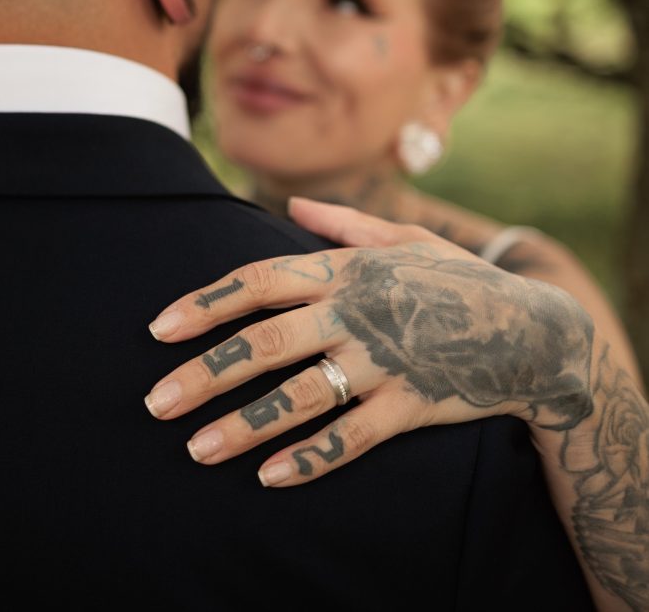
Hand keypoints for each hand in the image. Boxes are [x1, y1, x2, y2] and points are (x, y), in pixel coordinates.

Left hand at [144, 198, 594, 486]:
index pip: (260, 281)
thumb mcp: (405, 238)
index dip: (206, 302)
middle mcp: (356, 313)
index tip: (159, 328)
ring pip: (299, 396)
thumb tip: (290, 207)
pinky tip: (269, 478)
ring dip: (243, 425)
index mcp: (347, 271)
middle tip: (155, 403)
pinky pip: (352, 437)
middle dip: (204, 373)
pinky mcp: (411, 404)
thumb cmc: (457, 281)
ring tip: (195, 450)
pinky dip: (311, 458)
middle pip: (265, 342)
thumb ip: (343, 223)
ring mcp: (383, 360)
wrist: (531, 328)